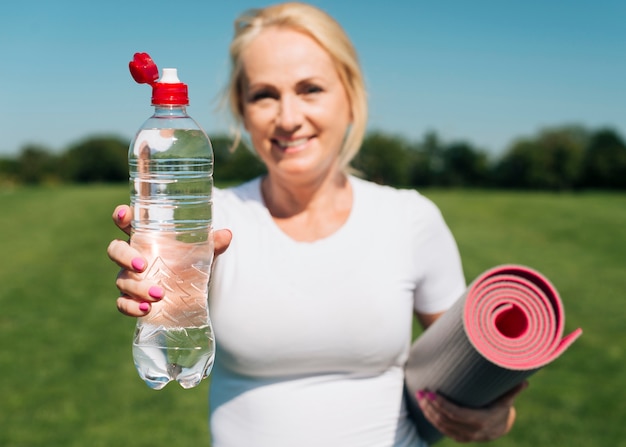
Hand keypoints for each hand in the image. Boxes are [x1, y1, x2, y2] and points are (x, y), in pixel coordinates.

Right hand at [107, 205, 232, 316]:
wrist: (193, 290)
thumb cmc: (191, 262)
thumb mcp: (203, 252)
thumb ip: (213, 243)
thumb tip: (226, 235)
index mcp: (146, 236)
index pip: (126, 221)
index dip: (121, 215)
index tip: (125, 215)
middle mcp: (134, 255)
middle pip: (116, 250)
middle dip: (124, 256)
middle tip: (143, 265)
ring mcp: (130, 278)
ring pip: (121, 280)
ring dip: (137, 287)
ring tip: (159, 294)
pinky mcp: (132, 298)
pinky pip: (122, 303)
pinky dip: (131, 307)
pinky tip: (146, 308)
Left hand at [416, 381, 528, 442]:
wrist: (501, 427)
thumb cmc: (501, 406)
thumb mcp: (506, 398)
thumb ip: (513, 389)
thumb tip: (525, 380)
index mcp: (483, 421)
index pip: (457, 414)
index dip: (442, 405)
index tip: (431, 393)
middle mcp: (473, 431)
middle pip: (446, 420)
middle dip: (431, 406)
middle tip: (421, 391)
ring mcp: (465, 436)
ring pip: (441, 426)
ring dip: (428, 412)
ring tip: (419, 397)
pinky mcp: (459, 437)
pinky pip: (442, 430)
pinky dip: (432, 419)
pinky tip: (424, 408)